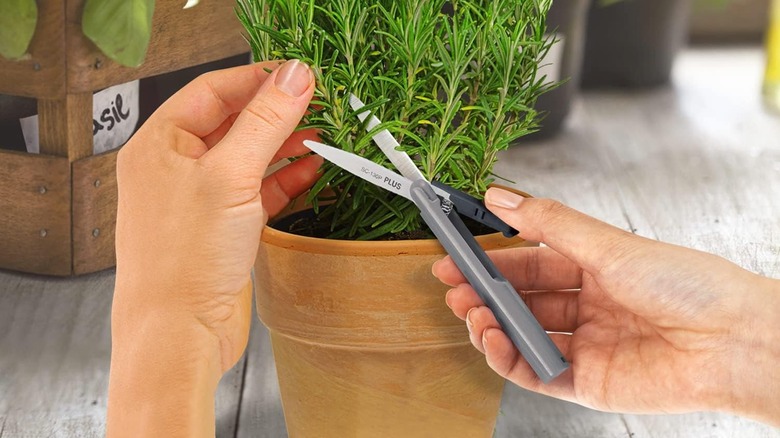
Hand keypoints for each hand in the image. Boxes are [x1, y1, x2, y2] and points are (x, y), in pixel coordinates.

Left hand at [108, 60, 320, 435]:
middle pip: (232, 123)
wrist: (180, 333)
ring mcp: (200, 198)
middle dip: (275, 113)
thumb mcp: (230, 177)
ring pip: (248, 157)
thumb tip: (295, 76)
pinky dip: (284, 179)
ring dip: (284, 146)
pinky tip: (310, 170)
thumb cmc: (185, 260)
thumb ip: (264, 122)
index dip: (257, 79)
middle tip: (318, 104)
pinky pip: (256, 191)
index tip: (300, 76)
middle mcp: (176, 167)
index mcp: (160, 144)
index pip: (212, 91)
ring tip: (321, 135)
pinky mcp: (222, 227)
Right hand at [432, 188, 779, 425]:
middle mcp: (590, 308)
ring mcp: (587, 347)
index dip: (492, 260)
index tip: (458, 254)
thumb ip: (548, 224)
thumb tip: (502, 197)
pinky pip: (536, 373)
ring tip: (471, 312)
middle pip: (522, 301)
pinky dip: (508, 359)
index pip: (531, 264)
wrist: (733, 342)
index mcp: (597, 270)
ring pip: (523, 336)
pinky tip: (493, 340)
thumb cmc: (689, 286)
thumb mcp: (608, 245)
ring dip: (490, 324)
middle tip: (452, 286)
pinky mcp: (588, 383)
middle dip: (484, 293)